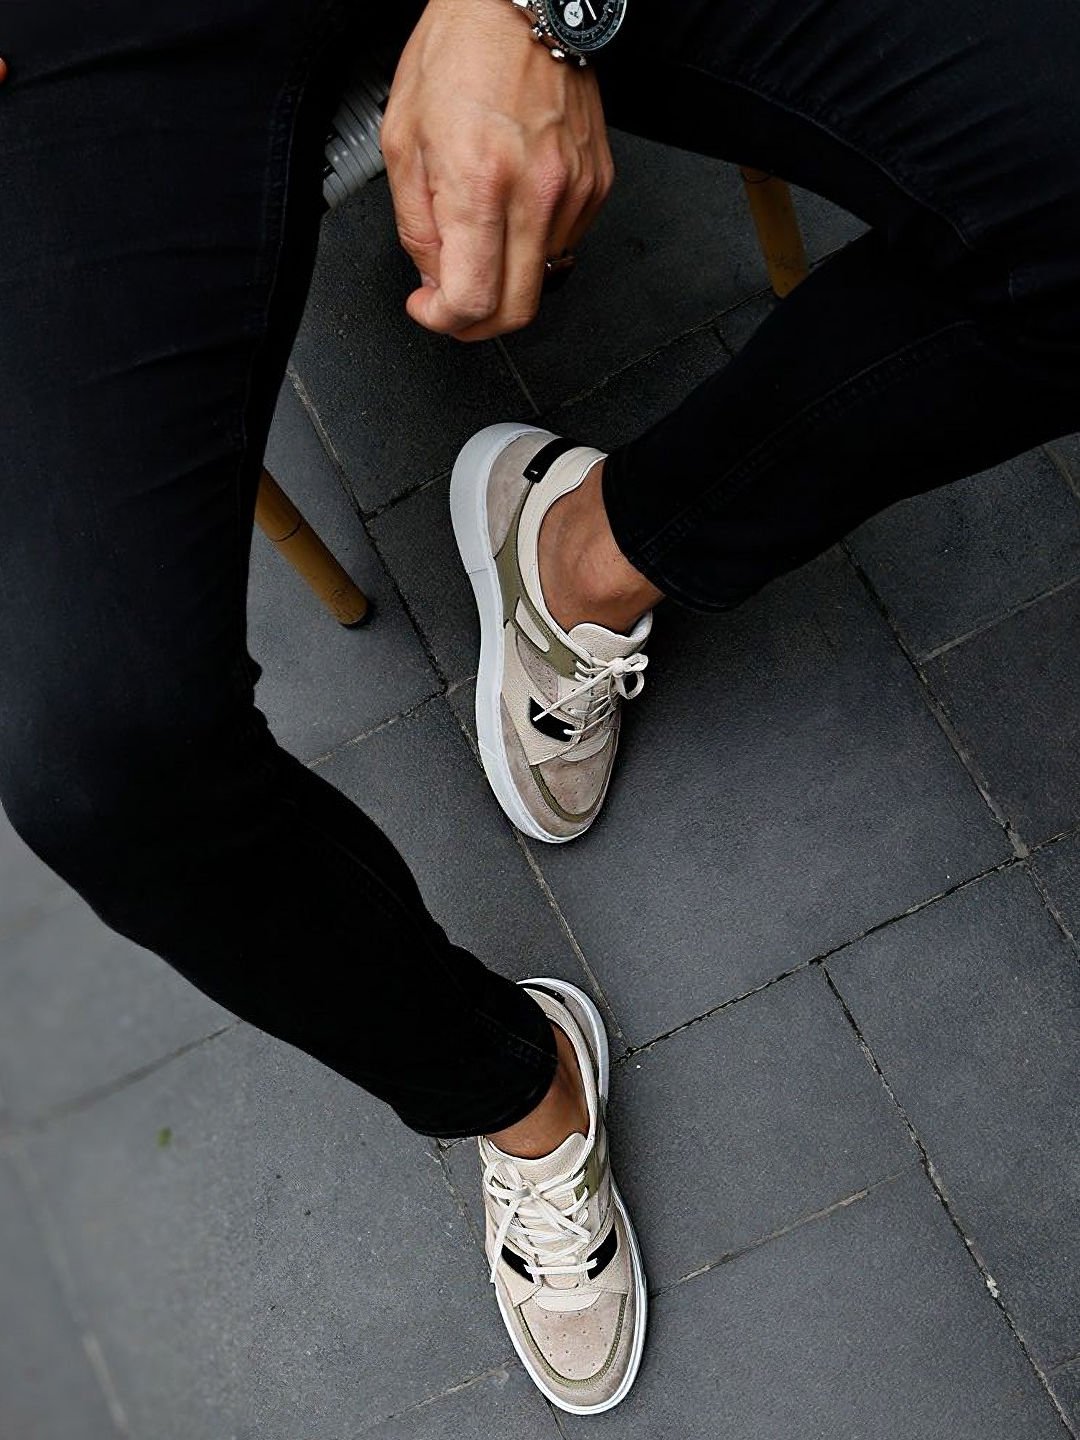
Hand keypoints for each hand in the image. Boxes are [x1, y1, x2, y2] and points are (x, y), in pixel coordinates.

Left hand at [380, 0, 614, 340]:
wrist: (520, 3)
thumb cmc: (459, 54)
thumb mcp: (403, 141)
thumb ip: (416, 225)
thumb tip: (433, 279)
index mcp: (481, 184)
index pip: (473, 301)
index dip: (444, 321)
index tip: (429, 308)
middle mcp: (536, 194)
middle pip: (517, 312)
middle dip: (477, 323)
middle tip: (452, 304)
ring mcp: (574, 193)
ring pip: (542, 279)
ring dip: (505, 276)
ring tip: (480, 234)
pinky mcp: (596, 186)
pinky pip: (564, 243)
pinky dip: (532, 243)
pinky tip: (512, 206)